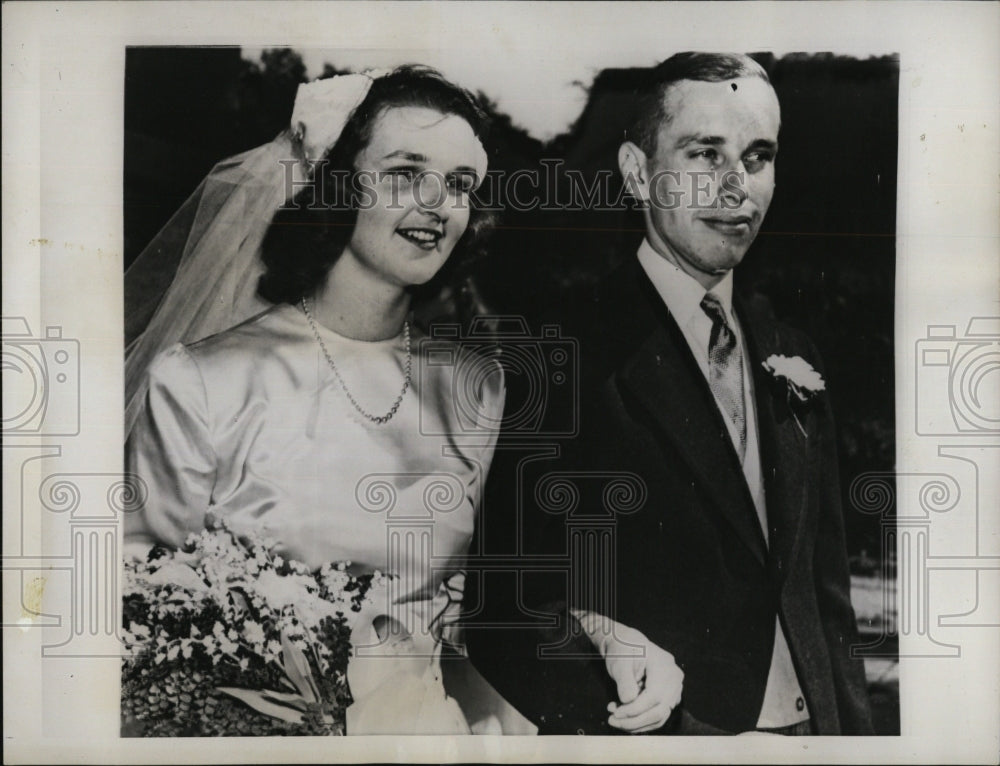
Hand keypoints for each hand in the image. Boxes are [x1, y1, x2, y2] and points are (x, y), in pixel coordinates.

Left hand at [570, 611, 683, 733]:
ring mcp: (674, 689)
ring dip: (636, 724)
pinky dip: (641, 721)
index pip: (654, 695)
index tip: (616, 714)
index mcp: (665, 665)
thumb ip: (624, 680)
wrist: (627, 644)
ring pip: (659, 716)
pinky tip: (624, 717)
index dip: (635, 709)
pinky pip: (658, 716)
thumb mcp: (620, 661)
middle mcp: (674, 679)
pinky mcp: (668, 698)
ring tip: (615, 719)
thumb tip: (628, 701)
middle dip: (635, 720)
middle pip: (660, 710)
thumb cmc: (623, 649)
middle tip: (612, 721)